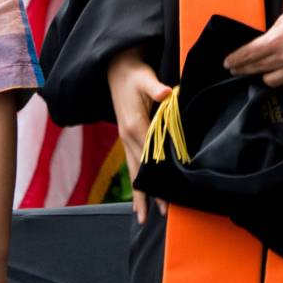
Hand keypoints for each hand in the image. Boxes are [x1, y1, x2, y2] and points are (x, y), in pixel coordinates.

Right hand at [107, 48, 170, 224]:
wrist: (116, 67)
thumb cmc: (135, 73)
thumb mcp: (146, 78)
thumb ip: (155, 88)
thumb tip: (166, 94)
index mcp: (134, 126)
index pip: (149, 159)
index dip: (158, 178)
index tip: (166, 197)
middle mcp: (127, 136)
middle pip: (139, 171)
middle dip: (148, 194)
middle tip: (159, 215)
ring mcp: (125, 137)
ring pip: (134, 170)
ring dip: (140, 191)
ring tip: (145, 213)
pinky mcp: (126, 134)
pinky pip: (132, 161)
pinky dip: (137, 177)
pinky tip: (141, 188)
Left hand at [222, 0, 282, 89]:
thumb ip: (272, 36)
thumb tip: (263, 47)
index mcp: (276, 41)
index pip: (247, 56)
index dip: (235, 61)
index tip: (228, 64)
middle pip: (256, 69)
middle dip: (244, 69)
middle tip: (236, 69)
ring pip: (271, 81)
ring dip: (265, 75)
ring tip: (263, 70)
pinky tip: (282, 75)